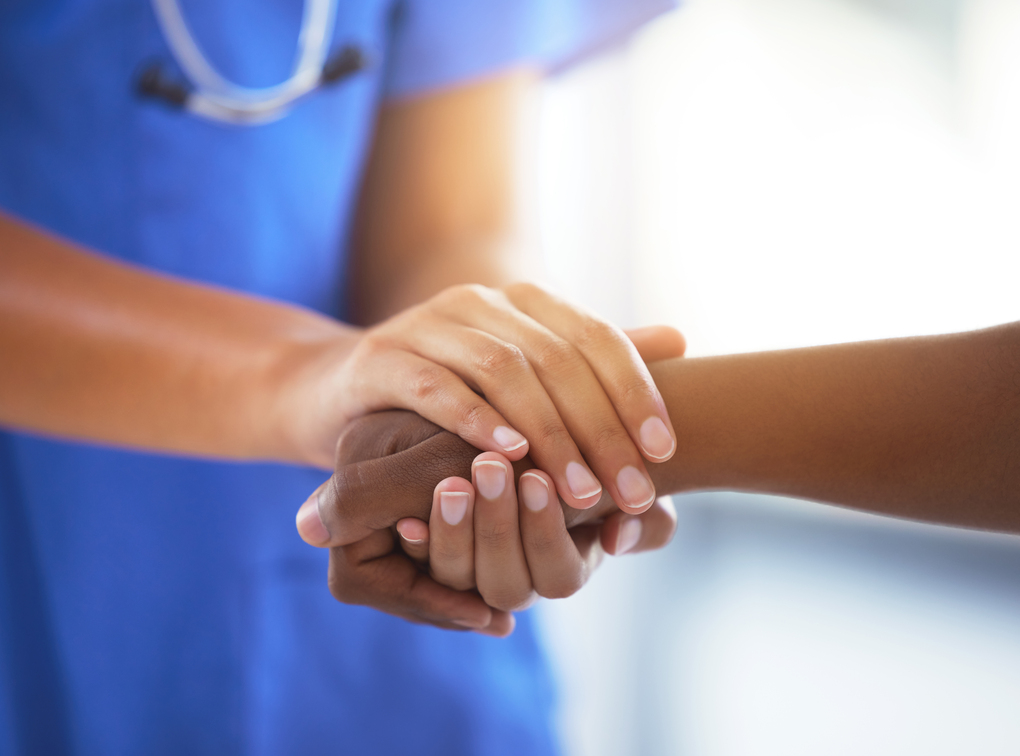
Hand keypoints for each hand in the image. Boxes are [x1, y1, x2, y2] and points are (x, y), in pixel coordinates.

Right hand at [296, 323, 684, 633]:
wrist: (339, 390)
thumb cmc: (445, 394)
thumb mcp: (520, 378)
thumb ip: (590, 361)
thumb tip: (680, 340)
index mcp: (522, 302)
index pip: (595, 338)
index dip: (636, 390)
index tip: (664, 451)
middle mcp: (478, 302)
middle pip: (557, 359)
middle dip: (601, 428)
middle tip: (629, 489)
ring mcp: (426, 325)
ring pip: (503, 371)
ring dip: (548, 435)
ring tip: (580, 490)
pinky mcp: (381, 358)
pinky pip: (434, 386)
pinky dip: (475, 419)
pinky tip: (508, 456)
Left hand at [394, 453, 677, 628]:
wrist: (525, 439)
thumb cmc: (589, 460)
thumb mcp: (625, 485)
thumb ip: (644, 516)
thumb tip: (618, 536)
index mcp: (563, 569)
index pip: (557, 575)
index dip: (546, 531)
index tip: (539, 478)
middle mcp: (515, 579)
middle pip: (504, 584)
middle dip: (498, 526)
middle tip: (490, 467)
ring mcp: (468, 572)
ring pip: (457, 578)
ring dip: (454, 534)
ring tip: (451, 483)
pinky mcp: (429, 555)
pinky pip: (415, 569)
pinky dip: (416, 543)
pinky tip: (407, 516)